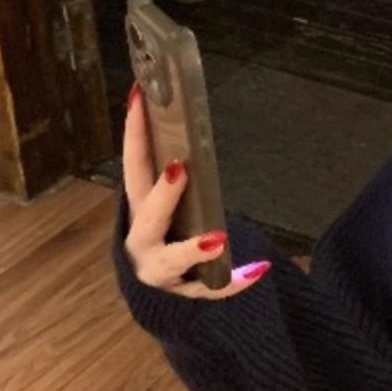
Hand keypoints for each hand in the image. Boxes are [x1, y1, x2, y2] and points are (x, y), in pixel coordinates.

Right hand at [122, 85, 269, 299]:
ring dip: (192, 249)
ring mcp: (161, 269)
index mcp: (138, 208)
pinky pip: (210, 289)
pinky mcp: (186, 292)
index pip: (134, 165)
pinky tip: (257, 269)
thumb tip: (186, 113)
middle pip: (148, 217)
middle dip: (162, 195)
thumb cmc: (165, 230)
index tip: (140, 98)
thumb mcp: (164, 200)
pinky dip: (234, 281)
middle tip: (179, 168)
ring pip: (171, 261)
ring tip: (218, 238)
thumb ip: (171, 168)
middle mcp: (142, 239)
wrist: (156, 287)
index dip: (133, 133)